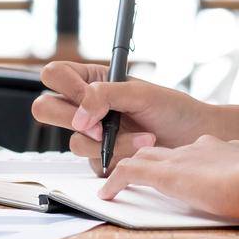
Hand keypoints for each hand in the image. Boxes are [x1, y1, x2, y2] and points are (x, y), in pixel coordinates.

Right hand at [32, 61, 212, 173]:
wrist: (192, 138)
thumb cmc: (172, 109)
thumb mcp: (139, 92)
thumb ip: (104, 95)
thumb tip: (80, 115)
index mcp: (91, 80)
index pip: (54, 75)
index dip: (66, 86)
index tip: (88, 96)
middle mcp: (85, 107)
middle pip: (45, 108)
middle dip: (72, 119)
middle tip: (101, 125)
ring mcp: (92, 135)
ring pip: (73, 141)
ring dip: (111, 142)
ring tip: (142, 137)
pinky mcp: (101, 159)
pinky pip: (93, 163)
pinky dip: (120, 156)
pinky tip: (141, 149)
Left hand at [96, 134, 238, 219]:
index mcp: (218, 149)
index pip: (190, 150)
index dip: (179, 159)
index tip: (175, 170)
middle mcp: (195, 149)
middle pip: (159, 149)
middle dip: (143, 157)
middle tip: (131, 168)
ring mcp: (179, 159)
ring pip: (139, 156)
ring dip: (123, 166)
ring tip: (111, 181)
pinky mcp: (166, 174)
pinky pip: (129, 172)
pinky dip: (115, 181)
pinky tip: (106, 194)